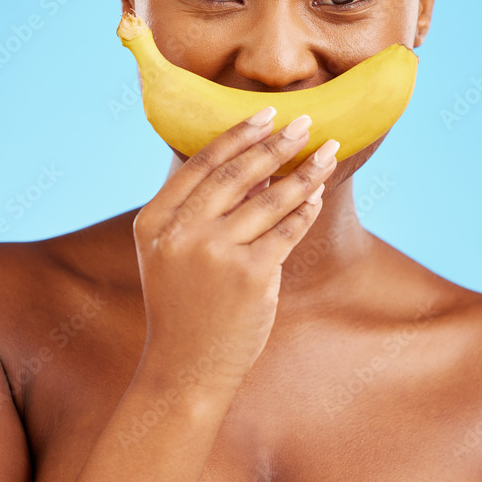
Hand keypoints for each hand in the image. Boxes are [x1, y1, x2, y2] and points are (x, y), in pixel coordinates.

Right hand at [132, 107, 338, 391]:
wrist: (185, 367)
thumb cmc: (182, 304)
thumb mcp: (171, 252)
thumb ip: (201, 208)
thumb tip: (258, 163)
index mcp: (154, 220)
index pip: (202, 164)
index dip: (238, 134)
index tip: (266, 114)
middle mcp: (180, 233)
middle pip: (238, 174)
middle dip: (276, 143)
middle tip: (304, 121)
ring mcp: (215, 254)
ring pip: (270, 199)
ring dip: (304, 172)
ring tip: (327, 151)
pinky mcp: (250, 276)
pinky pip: (287, 231)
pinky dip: (305, 209)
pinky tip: (317, 196)